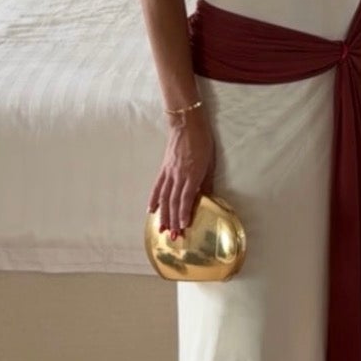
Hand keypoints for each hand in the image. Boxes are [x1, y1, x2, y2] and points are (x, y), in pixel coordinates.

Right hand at [148, 111, 214, 236]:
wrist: (187, 124)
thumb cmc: (203, 142)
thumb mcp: (210, 163)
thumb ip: (207, 182)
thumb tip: (208, 199)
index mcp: (192, 174)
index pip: (186, 198)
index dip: (184, 213)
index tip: (183, 227)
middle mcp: (178, 176)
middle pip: (174, 202)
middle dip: (173, 220)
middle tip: (174, 236)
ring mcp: (169, 172)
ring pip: (164, 197)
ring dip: (163, 215)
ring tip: (161, 229)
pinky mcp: (163, 168)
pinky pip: (157, 186)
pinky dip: (153, 199)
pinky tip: (150, 210)